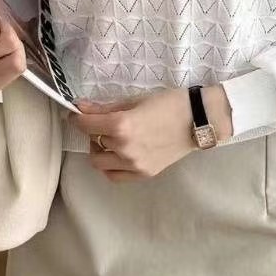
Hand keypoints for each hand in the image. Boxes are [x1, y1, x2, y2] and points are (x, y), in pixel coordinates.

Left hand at [68, 84, 233, 181]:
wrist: (199, 120)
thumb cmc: (170, 103)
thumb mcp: (135, 100)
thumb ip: (106, 107)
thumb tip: (81, 108)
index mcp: (122, 126)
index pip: (86, 124)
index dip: (77, 117)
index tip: (76, 114)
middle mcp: (124, 148)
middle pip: (92, 143)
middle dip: (92, 132)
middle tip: (100, 124)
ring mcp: (134, 165)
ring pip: (100, 162)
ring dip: (100, 150)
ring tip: (111, 140)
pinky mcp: (144, 174)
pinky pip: (115, 175)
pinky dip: (111, 165)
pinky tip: (118, 154)